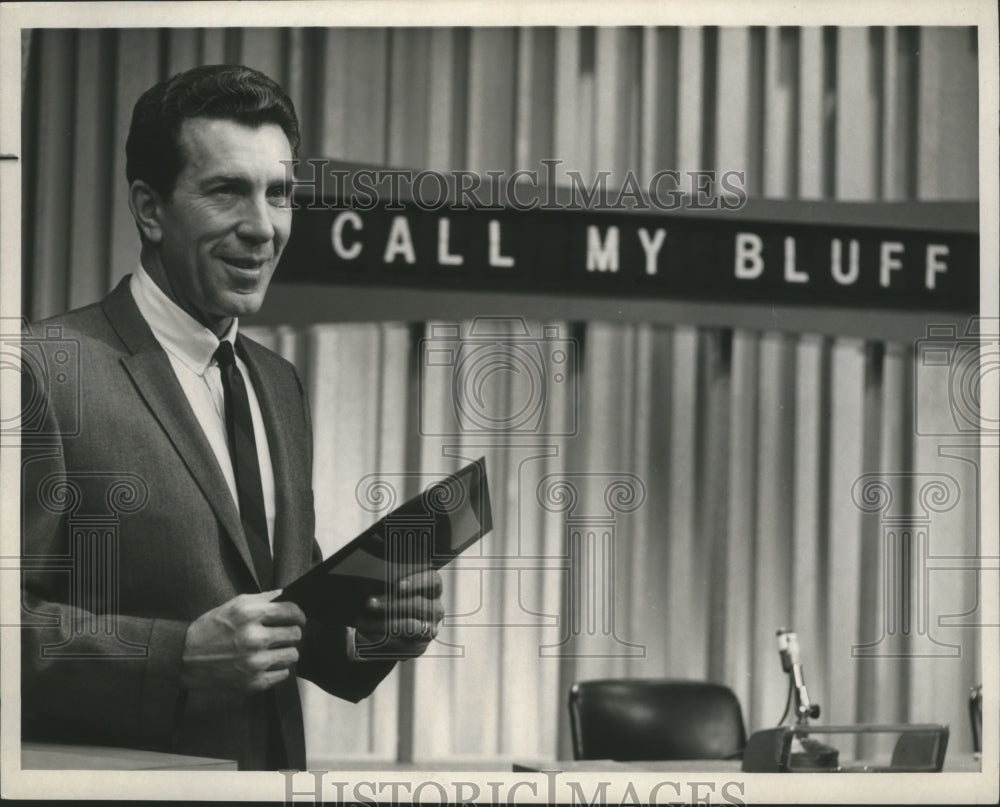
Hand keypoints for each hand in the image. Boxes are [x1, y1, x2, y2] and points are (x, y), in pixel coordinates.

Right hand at [180, 591, 304, 692]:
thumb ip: (263, 598)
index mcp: (250, 615)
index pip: (291, 612)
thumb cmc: (211, 628)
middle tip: (284, 634)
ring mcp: (254, 663)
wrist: (186, 657)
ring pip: (293, 655)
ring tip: (275, 649)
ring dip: (286, 651)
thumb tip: (286, 594)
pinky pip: (283, 674)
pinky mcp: (253, 682)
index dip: (298, 614)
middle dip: (292, 632)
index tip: (298, 618)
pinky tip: (266, 663)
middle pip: (295, 634)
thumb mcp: (234, 604)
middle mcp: (254, 638)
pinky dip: (278, 668)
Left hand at [354, 569, 444, 659]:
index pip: (432, 581)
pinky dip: (382, 639)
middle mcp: (436, 608)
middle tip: (369, 603)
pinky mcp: (420, 646)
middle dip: (391, 604)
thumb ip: (389, 582)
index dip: (417, 582)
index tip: (397, 586)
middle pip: (418, 604)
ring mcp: (430, 628)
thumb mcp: (392, 586)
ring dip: (383, 624)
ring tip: (362, 622)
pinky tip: (368, 633)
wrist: (390, 626)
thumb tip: (371, 582)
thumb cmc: (391, 598)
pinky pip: (403, 644)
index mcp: (433, 588)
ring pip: (410, 626)